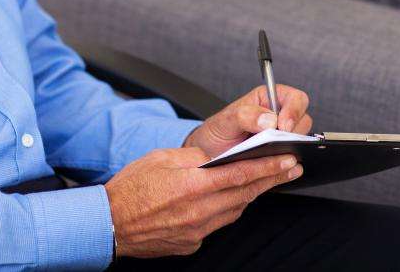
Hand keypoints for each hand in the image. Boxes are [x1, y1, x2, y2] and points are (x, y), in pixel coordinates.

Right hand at [105, 147, 301, 257]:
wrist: (107, 225)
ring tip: (269, 179)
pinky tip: (235, 199)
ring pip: (235, 210)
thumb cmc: (129, 190)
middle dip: (271, 178)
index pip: (240, 174)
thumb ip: (193, 156)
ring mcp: (196, 230)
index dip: (268, 167)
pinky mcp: (191, 243)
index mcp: (191, 186)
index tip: (287, 160)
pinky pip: (219, 223)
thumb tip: (216, 155)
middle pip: (244, 193)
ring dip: (253, 193)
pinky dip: (230, 209)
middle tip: (292, 168)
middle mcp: (198, 211)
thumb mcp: (161, 158)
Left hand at [183, 84, 311, 158]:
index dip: (294, 111)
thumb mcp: (225, 120)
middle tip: (278, 141)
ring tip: (271, 153)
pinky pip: (294, 158)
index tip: (283, 126)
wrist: (209, 156)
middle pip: (303, 119)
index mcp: (268, 99)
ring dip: (290, 147)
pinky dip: (287, 162)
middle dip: (293, 132)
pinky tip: (273, 164)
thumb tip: (269, 120)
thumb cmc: (217, 132)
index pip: (295, 98)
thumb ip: (244, 115)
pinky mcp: (281, 155)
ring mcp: (282, 137)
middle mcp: (279, 116)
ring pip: (301, 140)